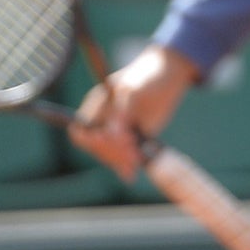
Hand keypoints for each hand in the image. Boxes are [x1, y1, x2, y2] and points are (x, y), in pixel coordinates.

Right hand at [69, 43, 199, 180]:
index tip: (113, 139)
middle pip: (95, 147)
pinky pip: (122, 158)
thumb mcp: (135, 90)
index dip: (93, 140)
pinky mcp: (131, 140)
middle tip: (132, 150)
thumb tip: (112, 133)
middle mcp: (103, 121)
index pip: (82, 131)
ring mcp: (116, 132)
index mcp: (96, 106)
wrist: (168, 76)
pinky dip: (126, 166)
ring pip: (108, 155)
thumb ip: (123, 110)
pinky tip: (132, 172)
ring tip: (136, 159)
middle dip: (111, 151)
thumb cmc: (148, 77)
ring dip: (120, 160)